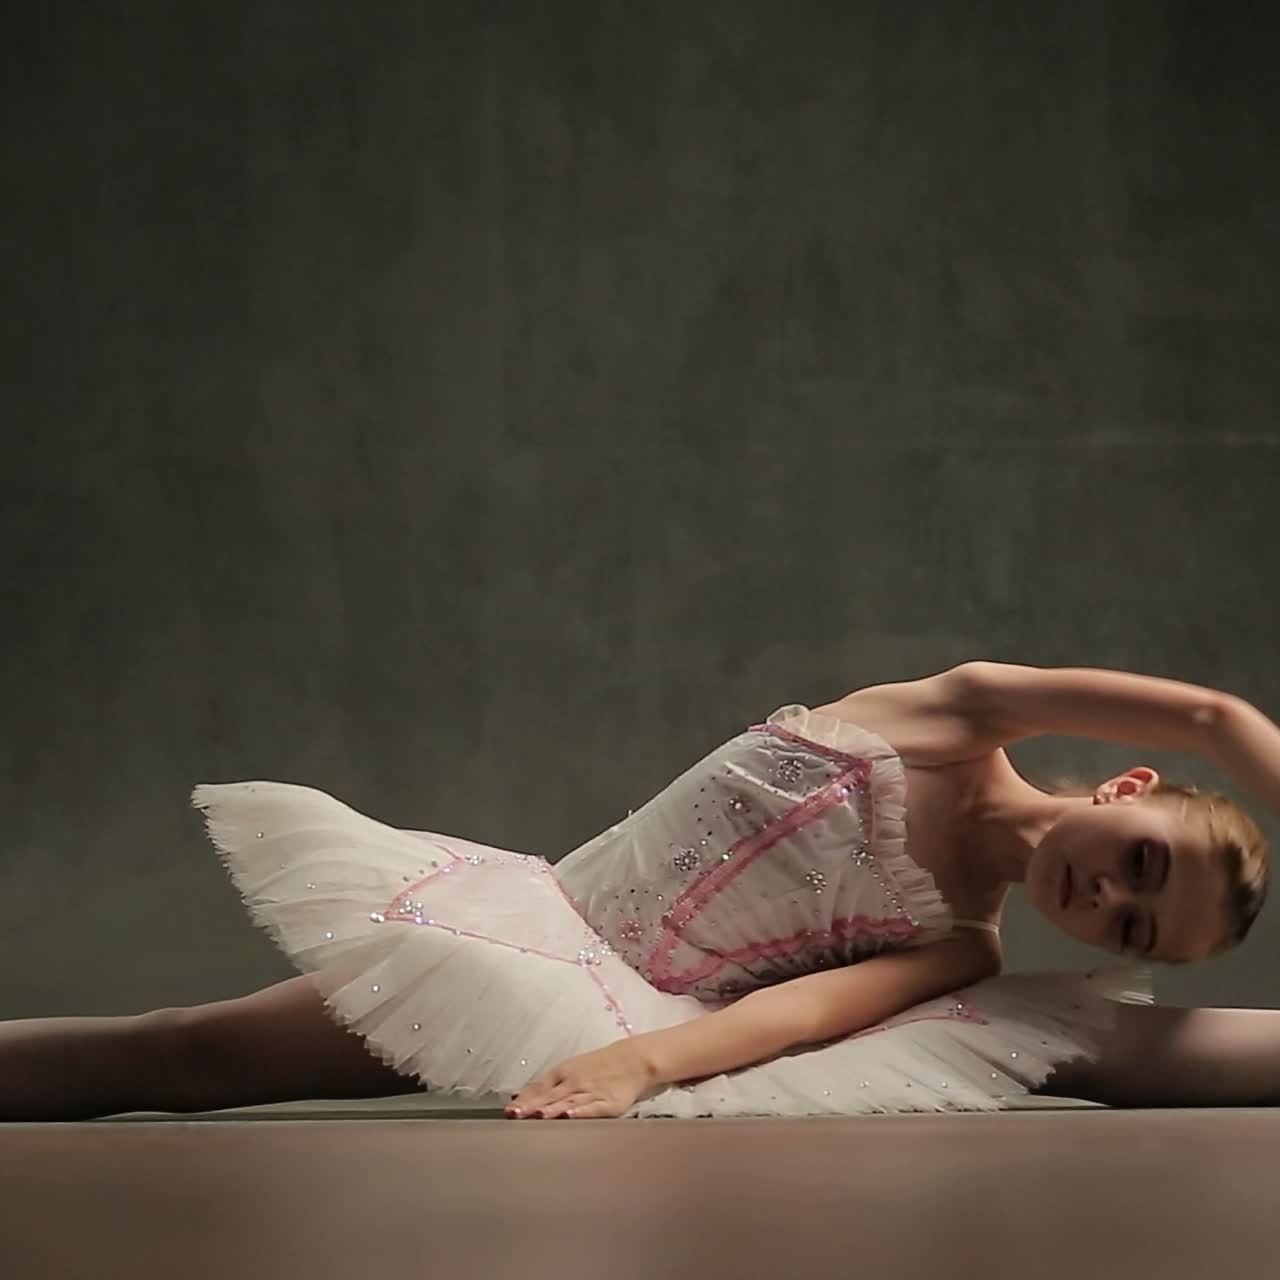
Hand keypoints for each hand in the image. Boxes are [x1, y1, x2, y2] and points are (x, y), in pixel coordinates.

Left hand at [505, 1040, 652, 1119]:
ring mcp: (590, 1092)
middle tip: (516, 1115)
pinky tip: (569, 1116)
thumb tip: (520, 1097)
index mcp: (563, 1073)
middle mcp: (574, 1082)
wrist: (633, 1061)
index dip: (524, 1099)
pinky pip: (591, 1108)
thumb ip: (545, 1087)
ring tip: (537, 1115)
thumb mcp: (570, 1070)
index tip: (509, 1110)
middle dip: (531, 1106)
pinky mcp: (607, 1103)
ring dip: (551, 1109)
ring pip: (567, 1102)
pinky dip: (580, 1112)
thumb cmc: (599, 1067)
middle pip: (550, 1096)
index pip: (539, 1087)